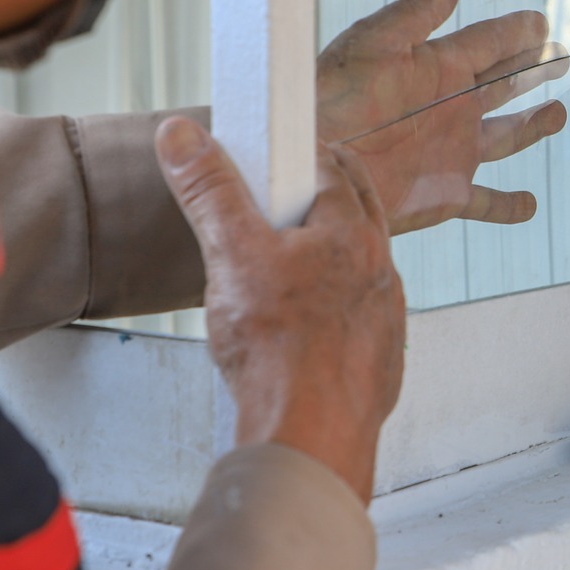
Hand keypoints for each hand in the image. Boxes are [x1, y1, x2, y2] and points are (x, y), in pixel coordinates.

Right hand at [156, 116, 404, 498]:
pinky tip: (305, 323)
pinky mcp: (380, 356)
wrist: (310, 434)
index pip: (333, 169)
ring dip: (332, 255)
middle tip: (285, 196)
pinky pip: (360, 317)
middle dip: (323, 196)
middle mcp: (381, 269)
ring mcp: (386, 315)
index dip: (302, 154)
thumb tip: (183, 136)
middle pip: (356, 212)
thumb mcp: (231, 254)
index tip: (278, 152)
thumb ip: (209, 190)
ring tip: (290, 263)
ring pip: (361, 267)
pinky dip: (336, 308)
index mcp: (352, 233)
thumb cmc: (279, 350)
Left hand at [315, 0, 568, 233]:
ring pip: (504, 138)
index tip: (540, 22)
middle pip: (503, 85)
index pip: (488, 42)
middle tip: (560, 56)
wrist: (307, 167)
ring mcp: (451, 152)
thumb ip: (418, 12)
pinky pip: (486, 202)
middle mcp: (449, 107)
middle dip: (532, 70)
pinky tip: (529, 204)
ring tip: (558, 113)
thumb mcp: (374, 44)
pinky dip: (509, 206)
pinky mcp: (445, 194)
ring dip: (532, 127)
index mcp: (435, 67)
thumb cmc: (327, 98)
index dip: (517, 32)